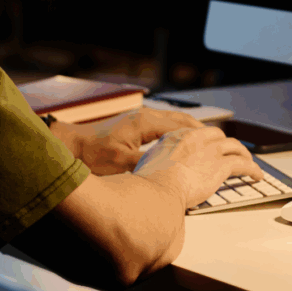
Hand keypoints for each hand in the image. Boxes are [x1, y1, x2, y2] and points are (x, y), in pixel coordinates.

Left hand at [63, 108, 204, 174]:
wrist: (72, 146)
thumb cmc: (93, 155)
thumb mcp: (120, 164)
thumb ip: (146, 166)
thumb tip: (167, 173)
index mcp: (146, 123)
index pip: (183, 127)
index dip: (202, 138)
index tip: (217, 147)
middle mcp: (147, 116)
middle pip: (183, 122)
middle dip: (202, 134)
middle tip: (219, 146)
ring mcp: (142, 119)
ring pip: (175, 123)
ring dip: (191, 133)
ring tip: (207, 146)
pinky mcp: (137, 125)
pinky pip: (166, 127)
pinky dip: (178, 135)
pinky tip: (183, 147)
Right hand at [133, 125, 263, 210]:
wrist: (158, 190)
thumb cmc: (148, 183)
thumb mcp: (146, 164)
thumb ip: (156, 162)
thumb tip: (155, 170)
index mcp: (176, 136)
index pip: (198, 133)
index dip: (207, 140)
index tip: (211, 147)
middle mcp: (195, 139)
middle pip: (218, 136)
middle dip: (226, 144)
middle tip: (231, 152)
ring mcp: (210, 151)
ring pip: (234, 146)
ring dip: (243, 153)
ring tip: (249, 161)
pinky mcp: (221, 166)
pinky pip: (243, 164)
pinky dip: (252, 169)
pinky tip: (257, 175)